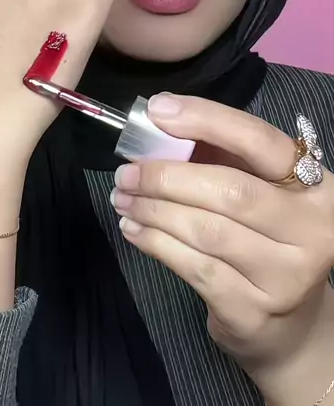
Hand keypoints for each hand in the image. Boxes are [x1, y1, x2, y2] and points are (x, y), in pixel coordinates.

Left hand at [111, 93, 333, 387]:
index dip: (208, 119)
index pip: (261, 140)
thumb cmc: (265, 238)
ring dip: (153, 210)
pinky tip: (133, 230)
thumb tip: (161, 119)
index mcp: (316, 186)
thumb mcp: (257, 189)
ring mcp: (286, 275)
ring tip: (123, 199)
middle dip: (167, 177)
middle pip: (230, 191)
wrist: (291, 326)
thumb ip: (220, 153)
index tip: (158, 109)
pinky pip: (194, 267)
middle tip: (126, 172)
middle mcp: (313, 229)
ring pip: (207, 231)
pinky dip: (155, 244)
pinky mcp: (254, 311)